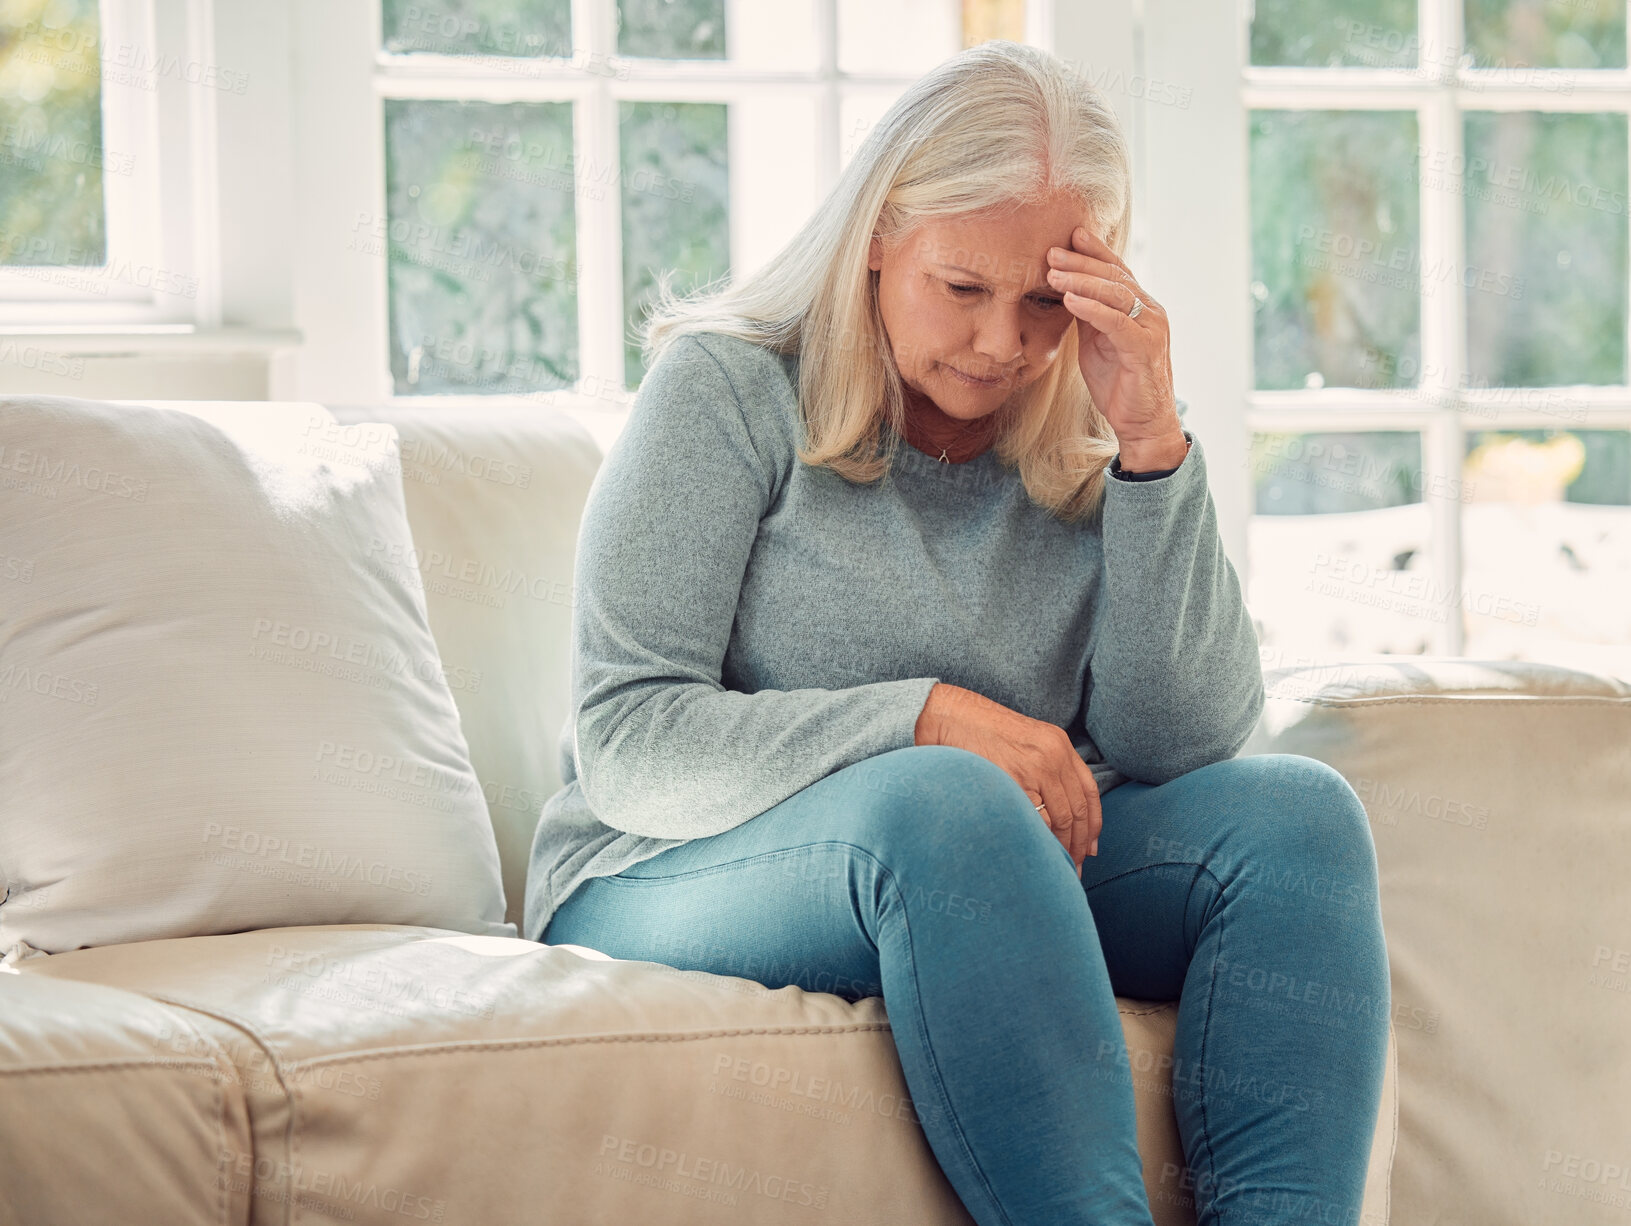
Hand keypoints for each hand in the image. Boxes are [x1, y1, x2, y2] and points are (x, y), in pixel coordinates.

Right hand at [915, 682, 1101, 872]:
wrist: (951, 716)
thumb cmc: (981, 732)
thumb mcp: (1025, 740)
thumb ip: (1045, 765)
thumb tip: (1057, 810)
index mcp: (1059, 744)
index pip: (1089, 790)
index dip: (1093, 823)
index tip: (1090, 847)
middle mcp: (1053, 755)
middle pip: (1078, 809)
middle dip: (1080, 843)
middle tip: (1076, 866)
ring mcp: (1034, 768)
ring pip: (1062, 819)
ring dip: (1063, 847)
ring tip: (1059, 865)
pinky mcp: (1014, 781)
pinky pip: (1038, 820)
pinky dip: (1042, 840)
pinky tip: (1039, 852)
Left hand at [1045, 225, 1185, 469]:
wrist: (1141, 423)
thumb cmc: (1117, 383)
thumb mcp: (1095, 341)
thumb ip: (1087, 315)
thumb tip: (1066, 290)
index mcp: (1138, 306)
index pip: (1116, 270)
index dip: (1094, 251)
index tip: (1069, 234)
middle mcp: (1149, 311)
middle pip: (1114, 276)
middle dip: (1081, 261)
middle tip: (1051, 251)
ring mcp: (1150, 328)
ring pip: (1115, 294)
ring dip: (1082, 281)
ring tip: (1053, 273)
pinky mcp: (1144, 349)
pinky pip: (1116, 322)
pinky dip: (1092, 309)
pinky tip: (1070, 300)